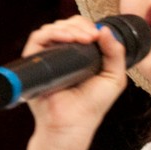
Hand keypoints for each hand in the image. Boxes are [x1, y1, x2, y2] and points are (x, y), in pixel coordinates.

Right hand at [20, 15, 127, 138]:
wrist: (73, 124)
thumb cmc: (92, 105)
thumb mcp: (113, 77)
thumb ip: (115, 53)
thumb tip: (105, 29)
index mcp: (79, 55)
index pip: (79, 29)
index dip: (88, 26)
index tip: (98, 34)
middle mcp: (61, 54)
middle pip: (66, 25)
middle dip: (80, 25)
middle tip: (91, 36)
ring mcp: (47, 58)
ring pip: (52, 28)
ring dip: (68, 28)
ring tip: (81, 39)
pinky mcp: (34, 62)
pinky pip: (38, 38)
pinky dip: (52, 32)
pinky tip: (66, 38)